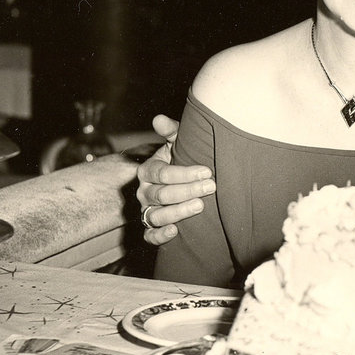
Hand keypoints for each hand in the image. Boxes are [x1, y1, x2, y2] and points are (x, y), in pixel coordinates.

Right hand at [136, 114, 214, 244]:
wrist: (182, 182)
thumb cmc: (181, 159)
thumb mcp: (178, 143)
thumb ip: (171, 131)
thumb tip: (158, 119)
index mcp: (148, 170)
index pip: (161, 173)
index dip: (183, 173)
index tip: (207, 171)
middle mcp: (144, 191)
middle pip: (161, 194)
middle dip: (187, 190)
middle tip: (211, 186)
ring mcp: (146, 210)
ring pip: (156, 215)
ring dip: (178, 211)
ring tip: (200, 205)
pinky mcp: (151, 227)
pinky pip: (150, 235)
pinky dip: (160, 235)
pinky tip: (175, 231)